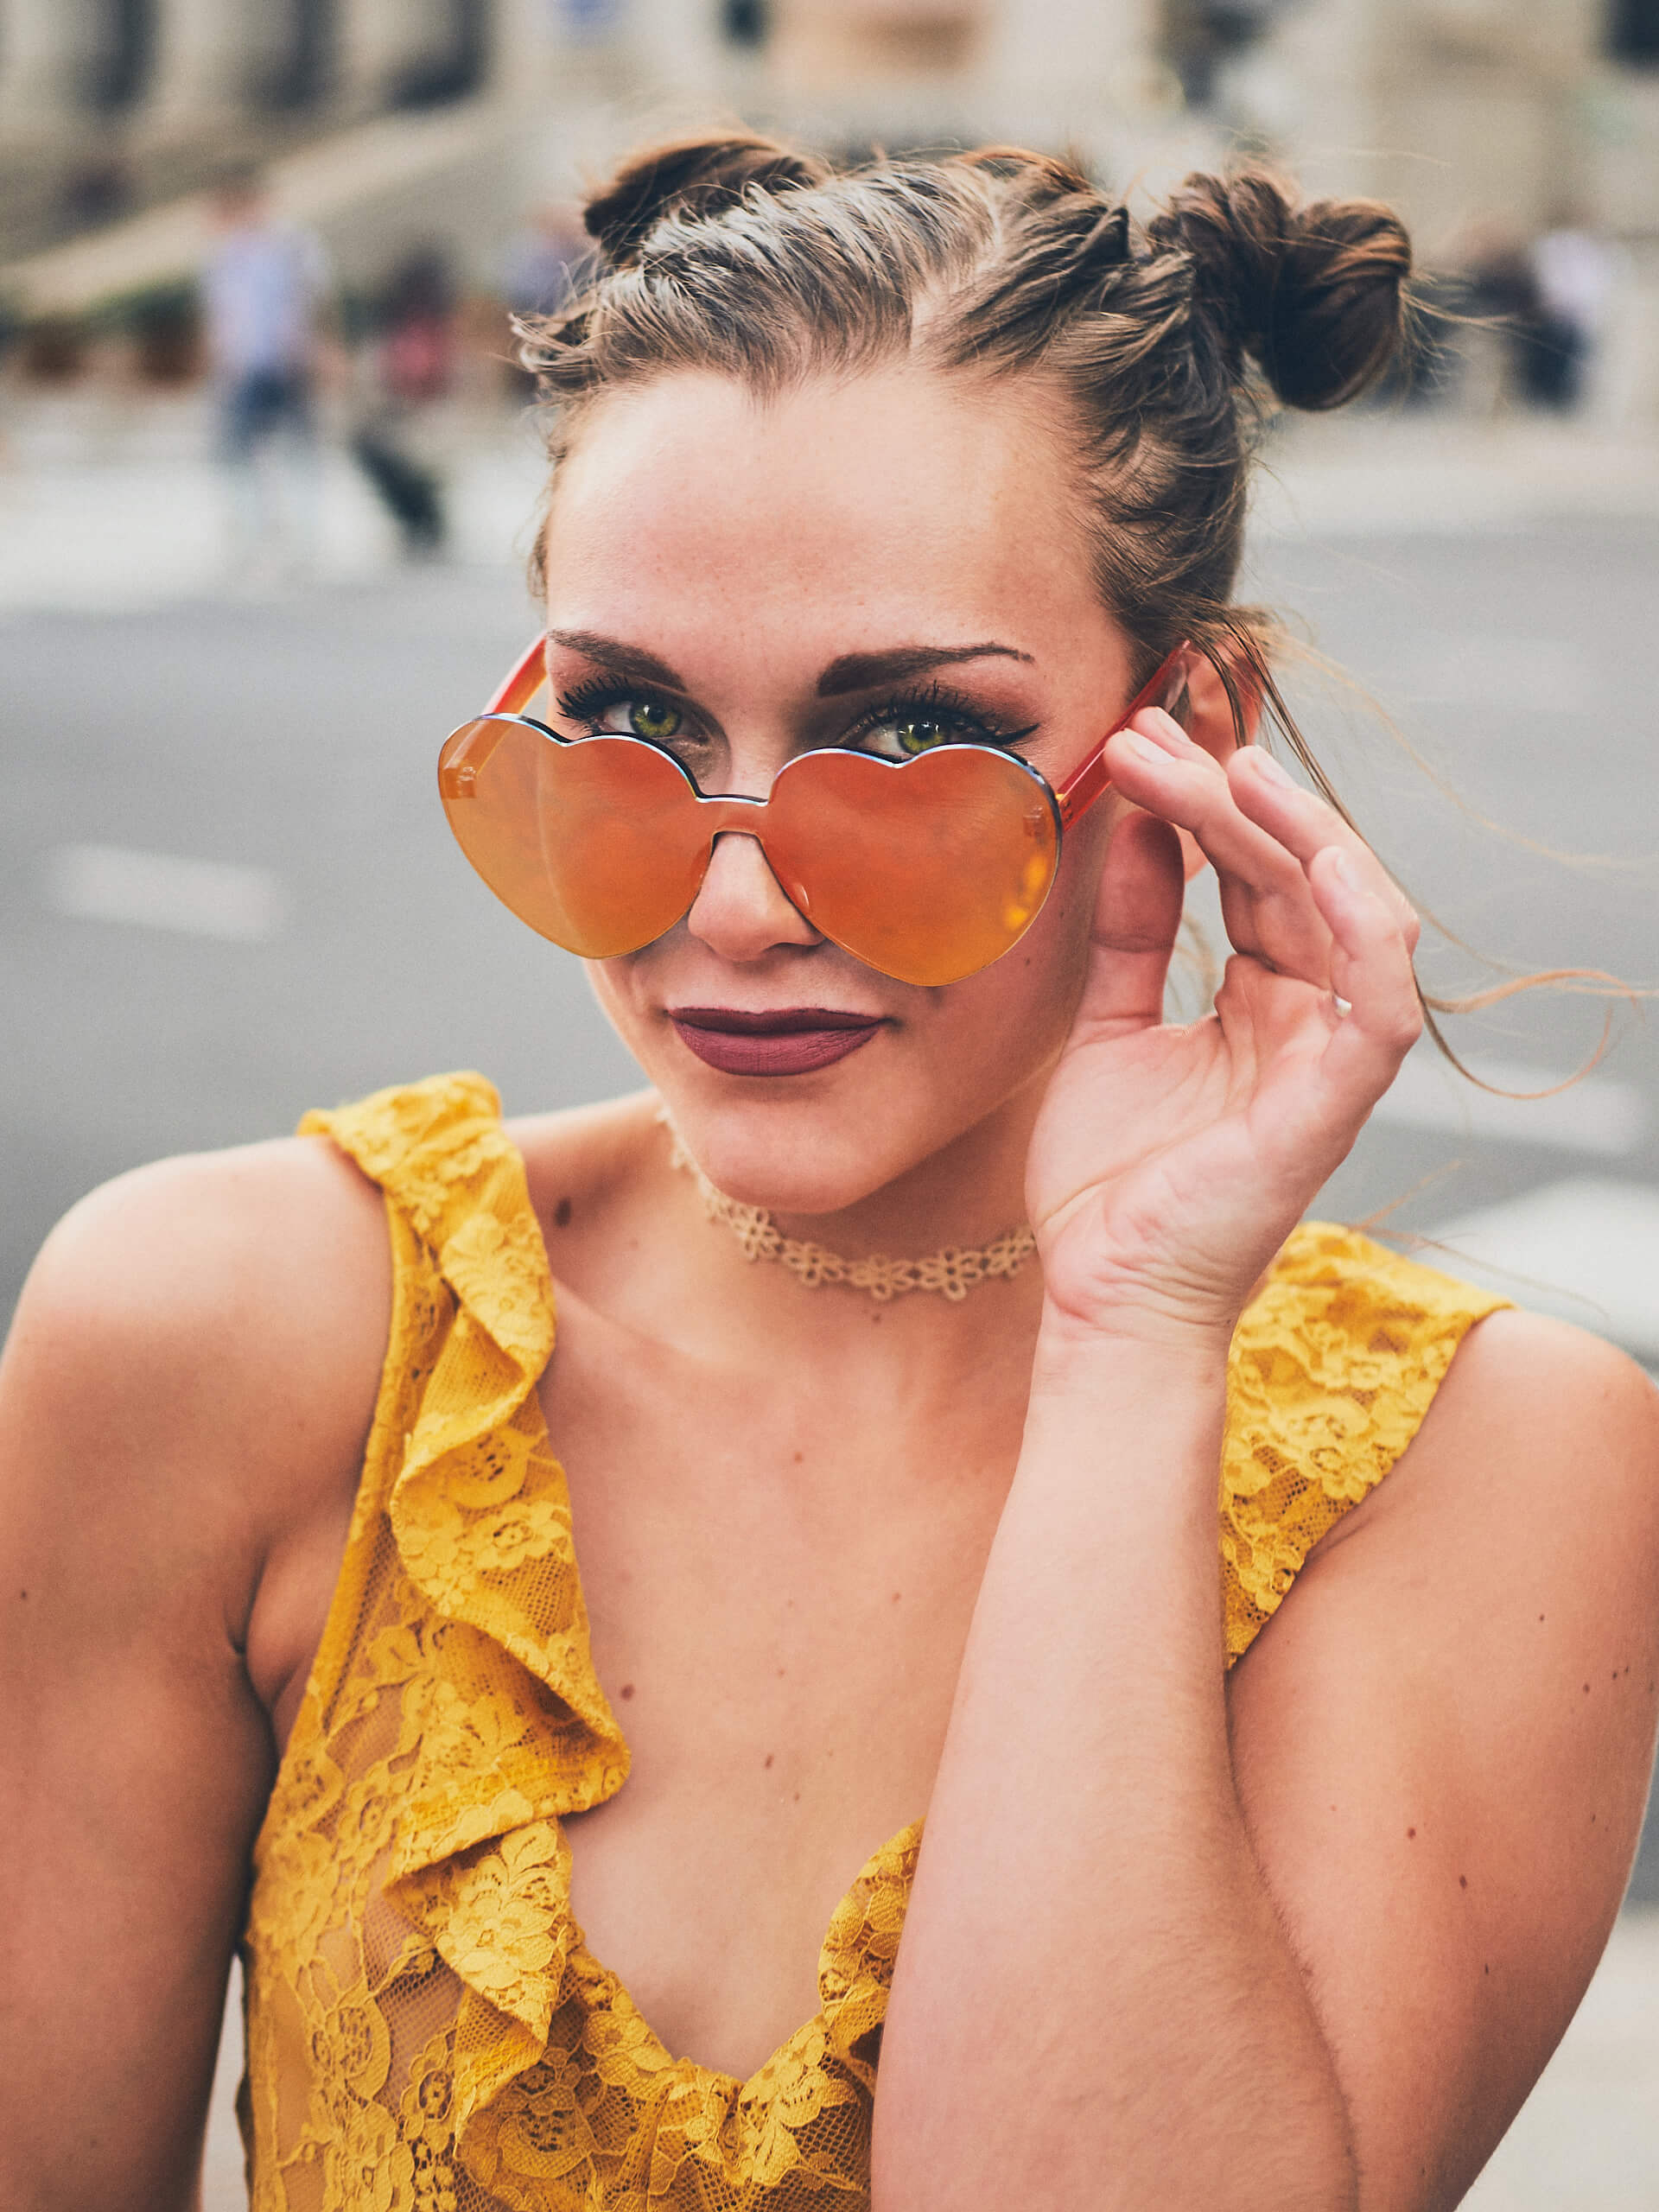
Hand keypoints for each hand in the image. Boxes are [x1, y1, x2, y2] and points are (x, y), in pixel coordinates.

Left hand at [1026, 706, 1422, 1345]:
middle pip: (1296, 878)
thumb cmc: (1107, 1184)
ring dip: (1291, 831)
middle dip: (1231, 794)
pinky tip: (1309, 860)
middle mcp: (1307, 1022)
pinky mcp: (1331, 1108)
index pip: (1256, 875)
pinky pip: (1376, 1005)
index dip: (1207, 800)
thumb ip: (1135, 933)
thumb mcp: (1108, 1026)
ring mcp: (1326, 1062)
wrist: (1098, 1295)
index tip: (1142, 735)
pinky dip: (1357, 928)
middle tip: (1157, 731)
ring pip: (1350, 916)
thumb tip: (1141, 826)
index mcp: (1262, 1005)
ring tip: (1222, 766)